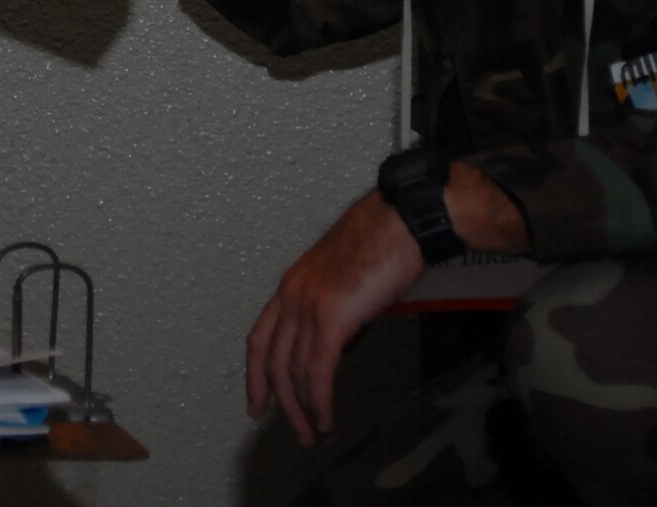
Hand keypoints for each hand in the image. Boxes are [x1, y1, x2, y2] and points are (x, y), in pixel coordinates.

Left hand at [245, 192, 422, 444]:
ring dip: (304, 409)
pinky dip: (320, 401)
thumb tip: (340, 343)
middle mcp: (291, 296)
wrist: (400, 221)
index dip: (256, 374)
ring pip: (293, 371)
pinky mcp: (330, 317)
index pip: (261, 338)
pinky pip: (317, 370)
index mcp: (292, 285)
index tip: (258, 403)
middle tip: (295, 432)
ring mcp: (307, 306)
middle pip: (272, 361)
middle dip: (281, 402)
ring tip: (317, 433)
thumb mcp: (346, 281)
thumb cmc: (383, 243)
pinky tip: (327, 418)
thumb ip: (335, 311)